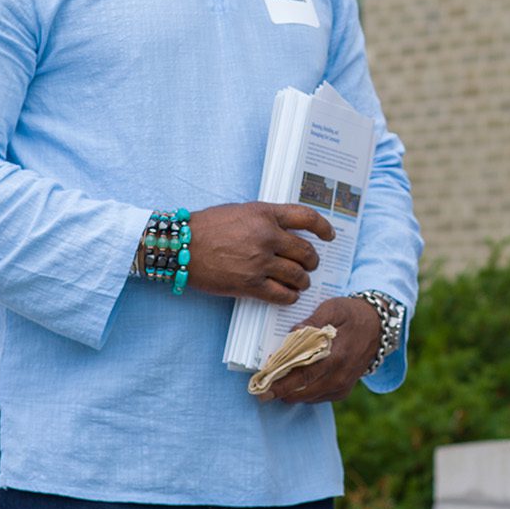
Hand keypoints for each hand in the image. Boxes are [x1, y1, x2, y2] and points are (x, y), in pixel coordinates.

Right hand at [182, 202, 332, 304]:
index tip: (329, 236)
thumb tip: (288, 232)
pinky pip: (281, 294)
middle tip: (310, 266)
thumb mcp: (241, 211)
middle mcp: (267, 236)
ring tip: (300, 283)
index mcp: (266, 214)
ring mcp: (259, 261)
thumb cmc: (207, 226)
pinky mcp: (249, 284)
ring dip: (303, 281)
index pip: (307, 217)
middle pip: (306, 252)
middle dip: (312, 262)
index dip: (324, 228)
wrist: (180, 245)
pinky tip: (288, 296)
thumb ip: (266, 219)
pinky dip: (289, 297)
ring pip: (297, 275)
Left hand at [263, 295, 382, 403]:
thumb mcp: (333, 308)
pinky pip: (317, 398)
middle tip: (261, 390)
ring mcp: (342, 385)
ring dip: (290, 393)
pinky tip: (295, 383)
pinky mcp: (343, 390)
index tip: (261, 389)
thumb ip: (312, 322)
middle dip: (279, 392)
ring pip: (307, 398)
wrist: (379, 327)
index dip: (280, 385)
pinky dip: (303, 393)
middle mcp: (340, 375)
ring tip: (275, 384)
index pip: (303, 376)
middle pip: (302, 392)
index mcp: (337, 355)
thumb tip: (291, 334)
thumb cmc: (352, 314)